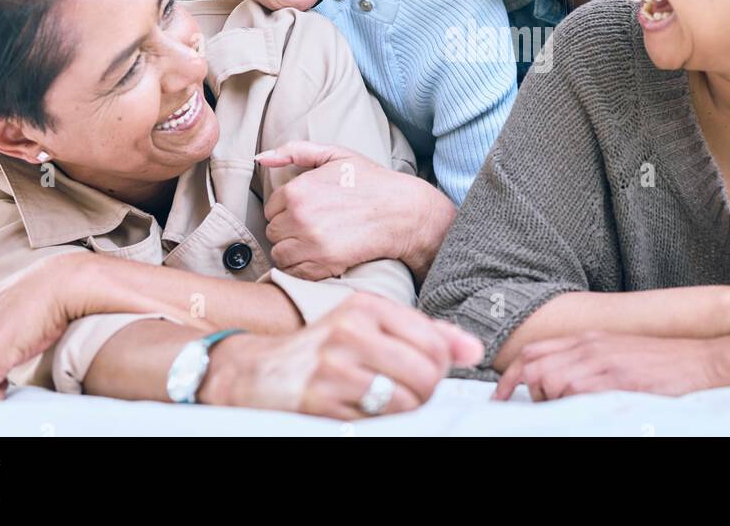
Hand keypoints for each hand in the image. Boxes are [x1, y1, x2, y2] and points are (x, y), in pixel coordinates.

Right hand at [202, 293, 483, 418]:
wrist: (256, 372)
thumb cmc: (323, 348)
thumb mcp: (371, 326)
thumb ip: (426, 334)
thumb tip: (474, 350)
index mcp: (367, 306)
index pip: (435, 342)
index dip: (440, 367)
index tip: (425, 372)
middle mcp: (350, 330)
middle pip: (426, 374)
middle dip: (425, 392)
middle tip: (408, 393)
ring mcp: (333, 366)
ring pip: (406, 400)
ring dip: (404, 411)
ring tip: (385, 403)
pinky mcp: (320, 400)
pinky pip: (375, 421)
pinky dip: (378, 423)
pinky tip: (361, 411)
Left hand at [257, 141, 452, 279]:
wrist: (402, 212)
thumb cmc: (370, 181)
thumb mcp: (335, 154)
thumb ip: (295, 151)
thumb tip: (260, 158)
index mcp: (297, 190)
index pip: (271, 208)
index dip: (288, 210)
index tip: (307, 210)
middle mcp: (299, 217)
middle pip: (273, 232)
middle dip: (288, 230)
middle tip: (313, 226)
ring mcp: (310, 243)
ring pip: (279, 254)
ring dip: (292, 251)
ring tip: (314, 243)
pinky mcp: (323, 264)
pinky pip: (294, 272)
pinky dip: (302, 268)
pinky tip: (319, 257)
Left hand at [493, 331, 729, 401]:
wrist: (704, 359)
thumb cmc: (665, 363)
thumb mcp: (619, 354)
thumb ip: (589, 363)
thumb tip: (560, 384)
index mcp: (588, 339)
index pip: (534, 351)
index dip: (509, 375)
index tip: (500, 396)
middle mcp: (589, 345)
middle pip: (533, 365)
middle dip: (524, 392)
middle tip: (534, 410)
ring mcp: (602, 361)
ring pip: (549, 381)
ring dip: (550, 401)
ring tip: (572, 410)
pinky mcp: (616, 380)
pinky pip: (575, 392)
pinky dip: (570, 405)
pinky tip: (585, 411)